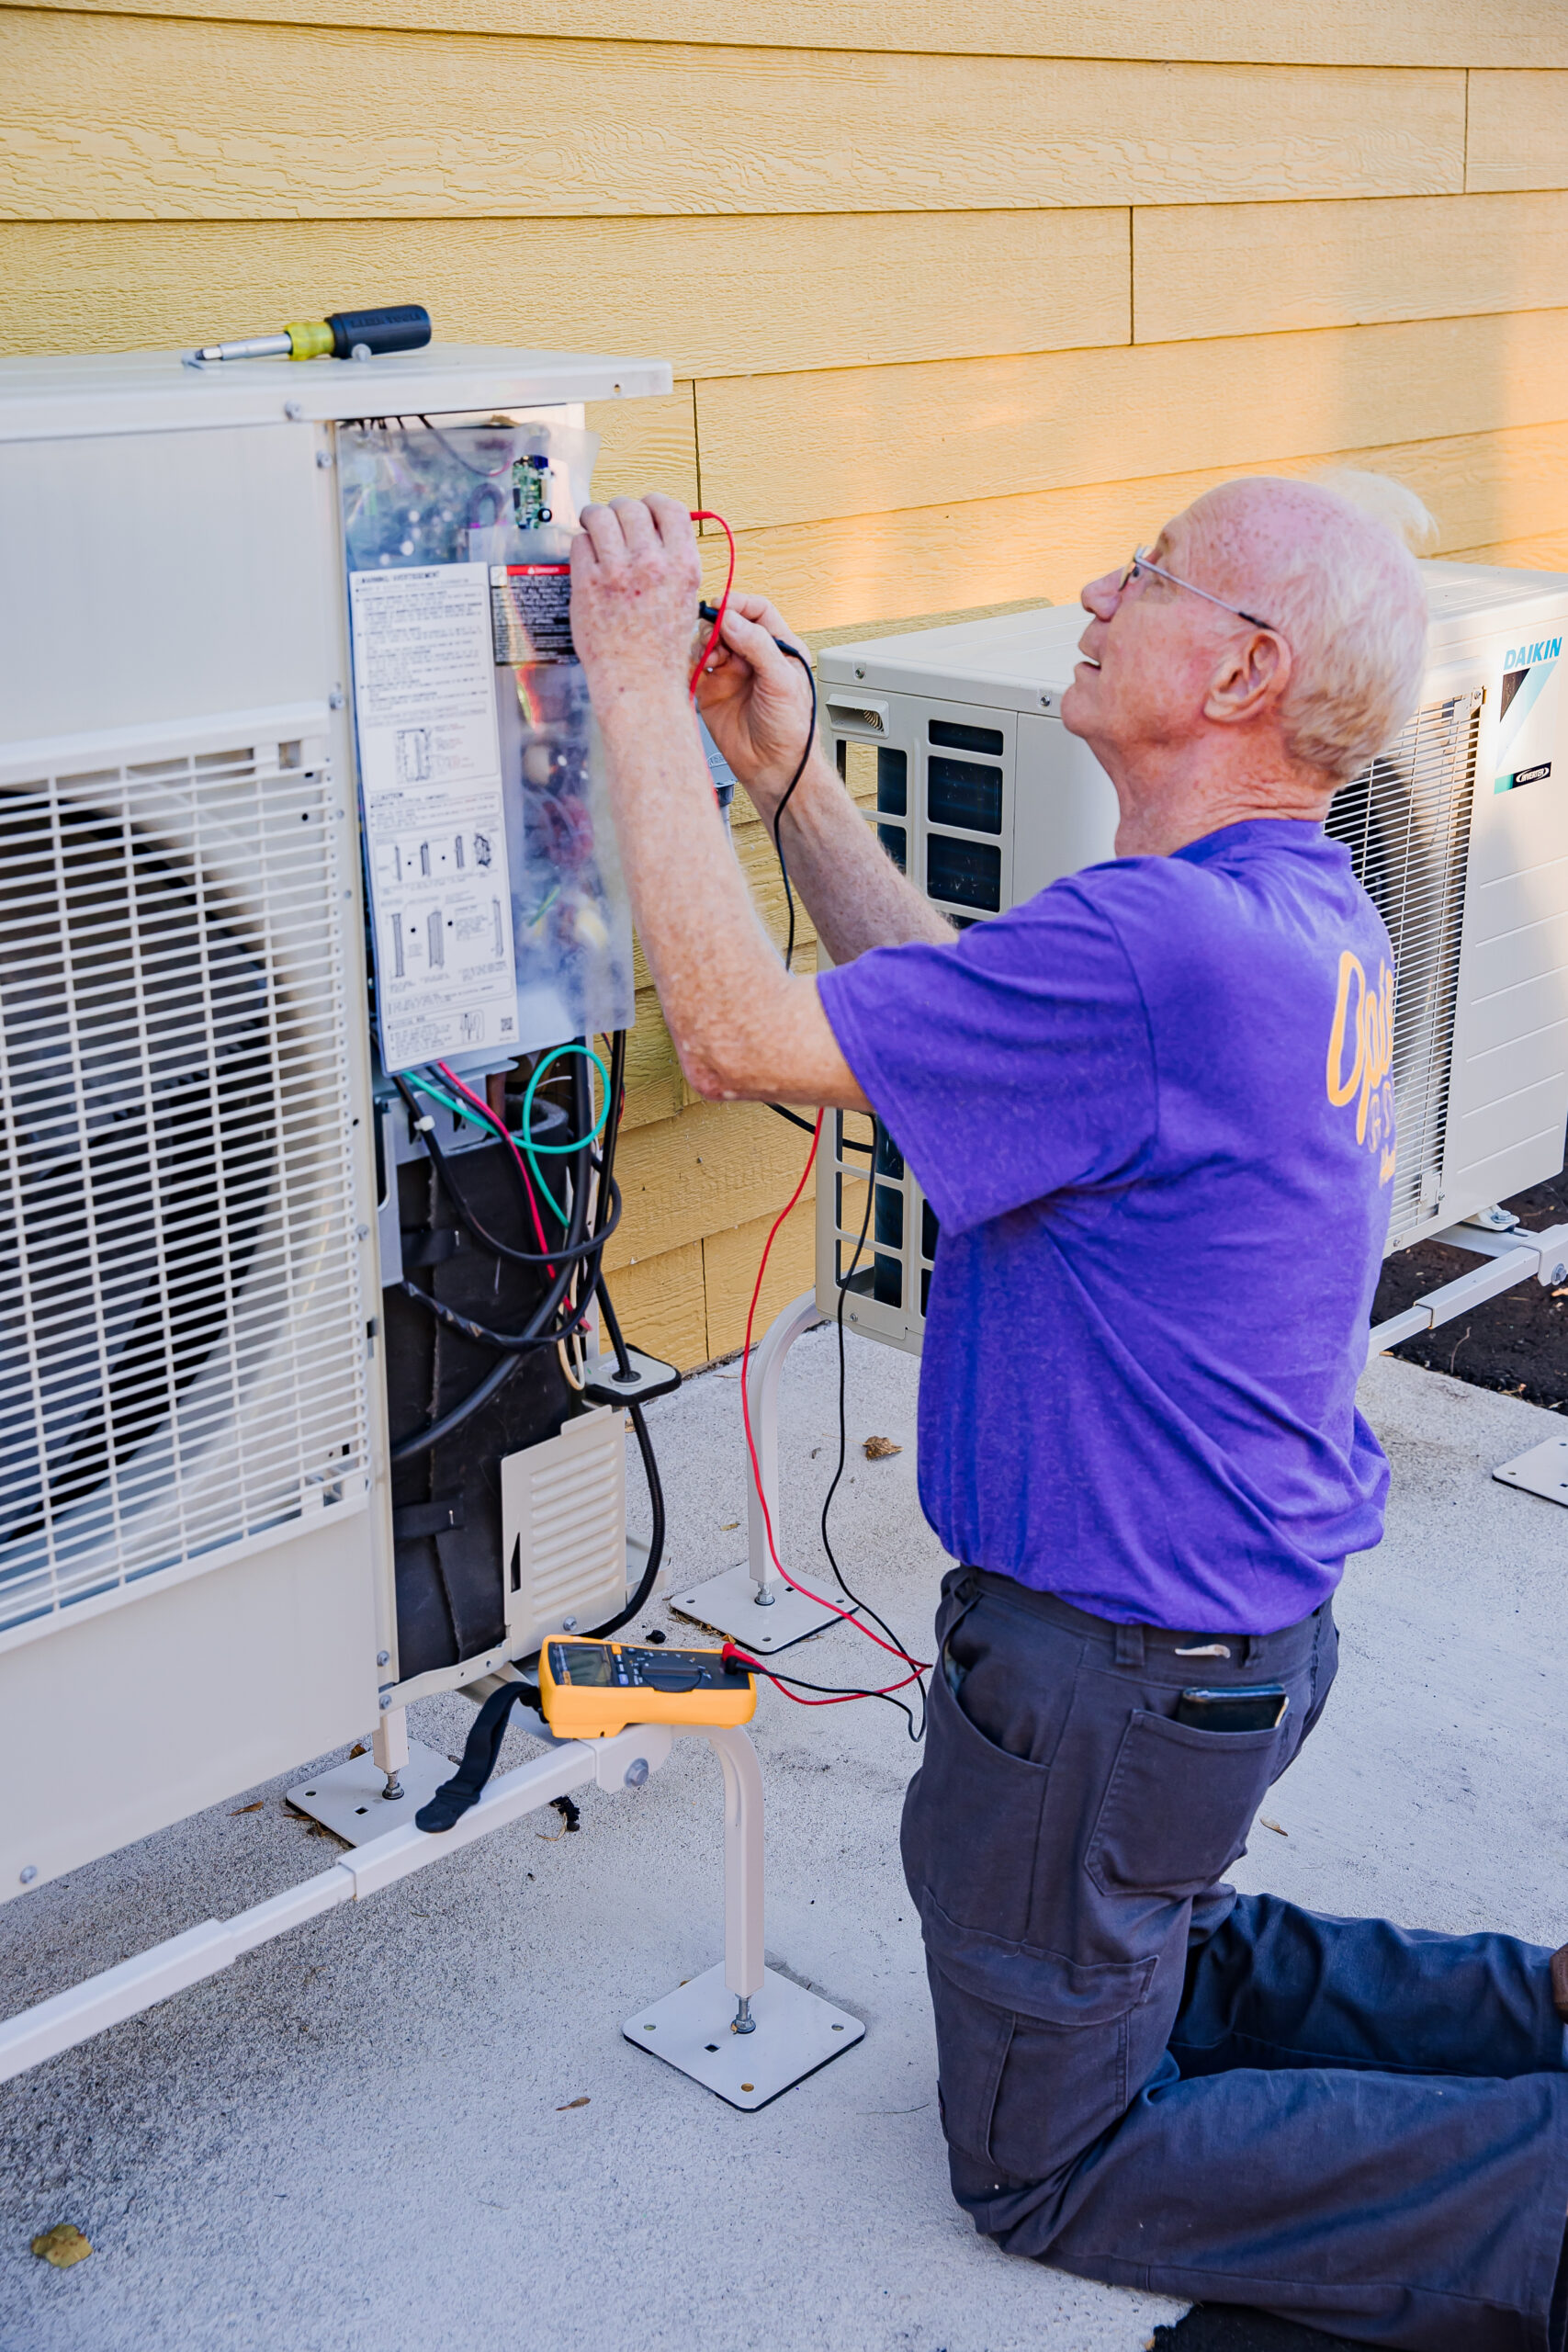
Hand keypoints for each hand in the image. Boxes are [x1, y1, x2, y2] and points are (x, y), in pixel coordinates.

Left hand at [569, 493, 701, 709]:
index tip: (645, 508)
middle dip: (620, 509)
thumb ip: (674, 563)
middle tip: (614, 520)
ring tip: (594, 526)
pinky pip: (580, 542)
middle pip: (631, 507)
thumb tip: (656, 531)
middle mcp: (652, 564)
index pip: (669, 508)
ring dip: (596, 516)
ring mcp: (618, 572)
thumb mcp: (685, 600)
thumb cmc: (661, 651)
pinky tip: (587, 557)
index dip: (653, 503)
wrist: (640, 684)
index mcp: (683, 566)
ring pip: (601, 516)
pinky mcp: (588, 584)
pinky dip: (582, 544)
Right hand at [695, 593, 820, 823]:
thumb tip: (730, 619)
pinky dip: (689, 663)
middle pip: (726, 622)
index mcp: (778, 646)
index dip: (738, 603)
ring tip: (709, 659)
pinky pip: (693, 666)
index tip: (722, 605)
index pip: (756, 610)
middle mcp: (751, 655)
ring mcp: (729, 671)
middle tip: (713, 639)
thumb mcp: (782, 681)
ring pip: (707, 641)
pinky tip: (696, 669)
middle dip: (716, 624)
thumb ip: (757, 645)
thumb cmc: (790, 728)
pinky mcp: (710, 689)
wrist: (773, 766)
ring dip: (702, 643)